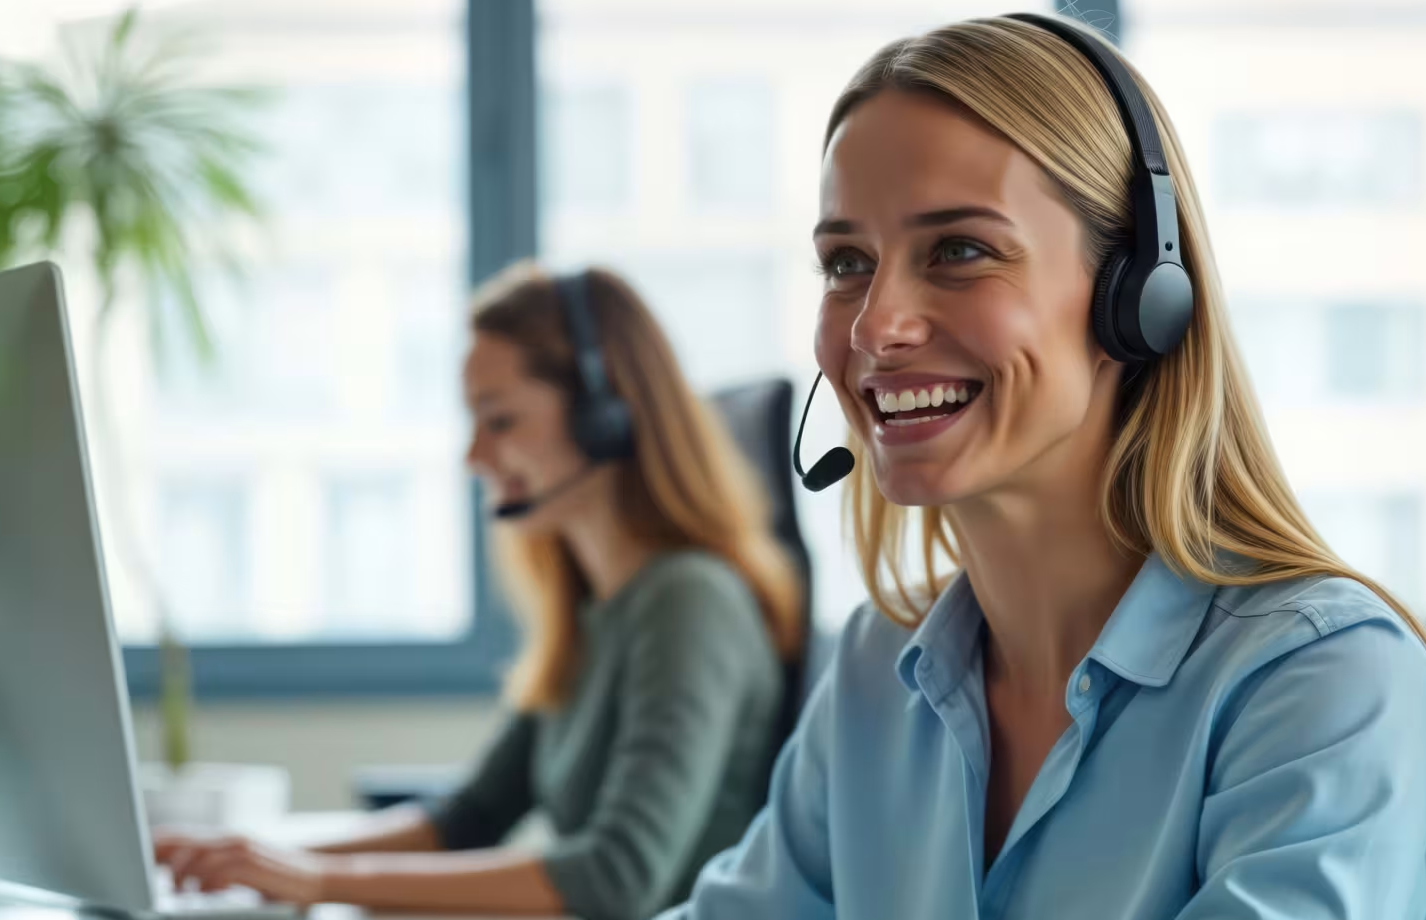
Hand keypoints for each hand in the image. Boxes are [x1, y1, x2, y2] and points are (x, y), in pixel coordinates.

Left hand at [154, 830, 329, 904]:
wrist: (316, 878)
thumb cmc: (277, 881)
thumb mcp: (241, 871)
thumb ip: (214, 869)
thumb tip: (180, 876)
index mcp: (226, 839)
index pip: (181, 835)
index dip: (156, 845)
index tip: (135, 857)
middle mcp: (232, 839)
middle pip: (184, 842)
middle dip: (160, 856)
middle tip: (141, 872)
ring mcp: (244, 849)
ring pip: (199, 855)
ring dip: (183, 873)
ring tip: (177, 889)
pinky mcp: (254, 865)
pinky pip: (221, 871)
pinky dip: (207, 883)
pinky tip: (203, 893)